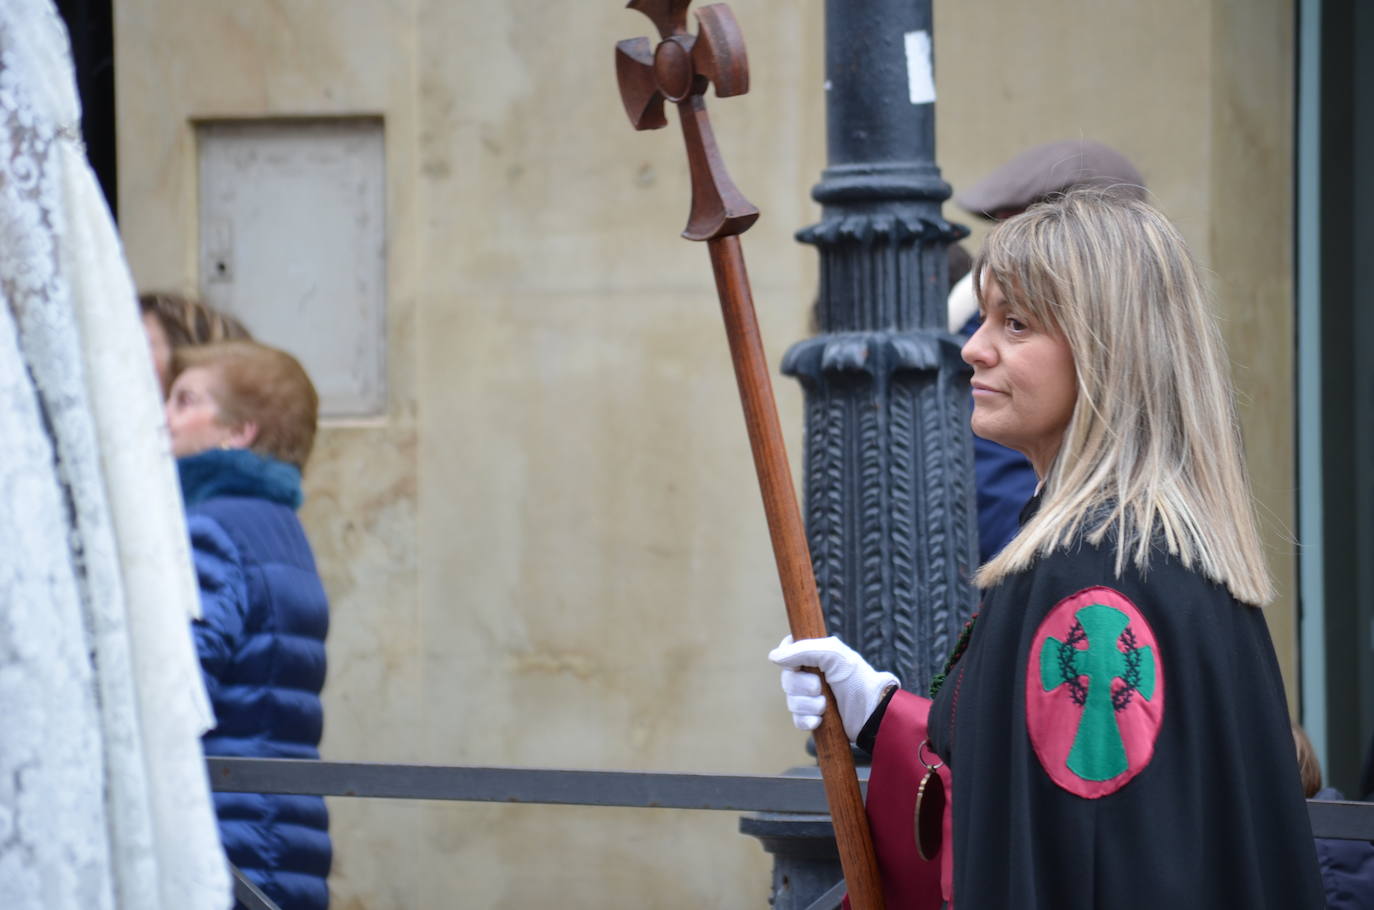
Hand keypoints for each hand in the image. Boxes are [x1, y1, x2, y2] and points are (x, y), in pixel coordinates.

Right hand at [769, 635, 898, 742]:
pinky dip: (807, 720)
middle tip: (821, 687)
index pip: (787, 650)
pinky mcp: (814, 717)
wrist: (872, 712)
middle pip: (786, 679)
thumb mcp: (833, 655)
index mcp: (815, 655)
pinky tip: (820, 720)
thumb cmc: (857, 679)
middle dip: (803, 686)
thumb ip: (803, 650)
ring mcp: (811, 697)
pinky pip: (797, 720)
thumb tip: (774, 656)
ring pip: (791, 701)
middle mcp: (810, 675)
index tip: (798, 664)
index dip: (788, 658)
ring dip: (809, 705)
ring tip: (826, 705)